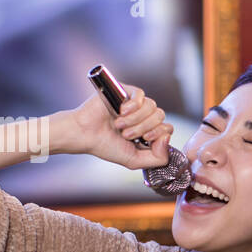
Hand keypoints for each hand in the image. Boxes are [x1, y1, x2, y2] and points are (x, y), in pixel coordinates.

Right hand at [57, 85, 173, 169]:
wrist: (85, 134)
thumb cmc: (107, 146)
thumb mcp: (135, 160)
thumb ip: (158, 158)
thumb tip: (167, 138)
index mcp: (148, 130)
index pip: (167, 128)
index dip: (159, 134)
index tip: (144, 140)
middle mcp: (143, 115)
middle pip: (160, 116)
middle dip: (144, 128)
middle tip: (126, 134)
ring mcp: (135, 103)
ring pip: (152, 106)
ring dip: (136, 120)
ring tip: (119, 126)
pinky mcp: (125, 91)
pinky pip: (141, 95)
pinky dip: (133, 106)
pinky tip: (121, 112)